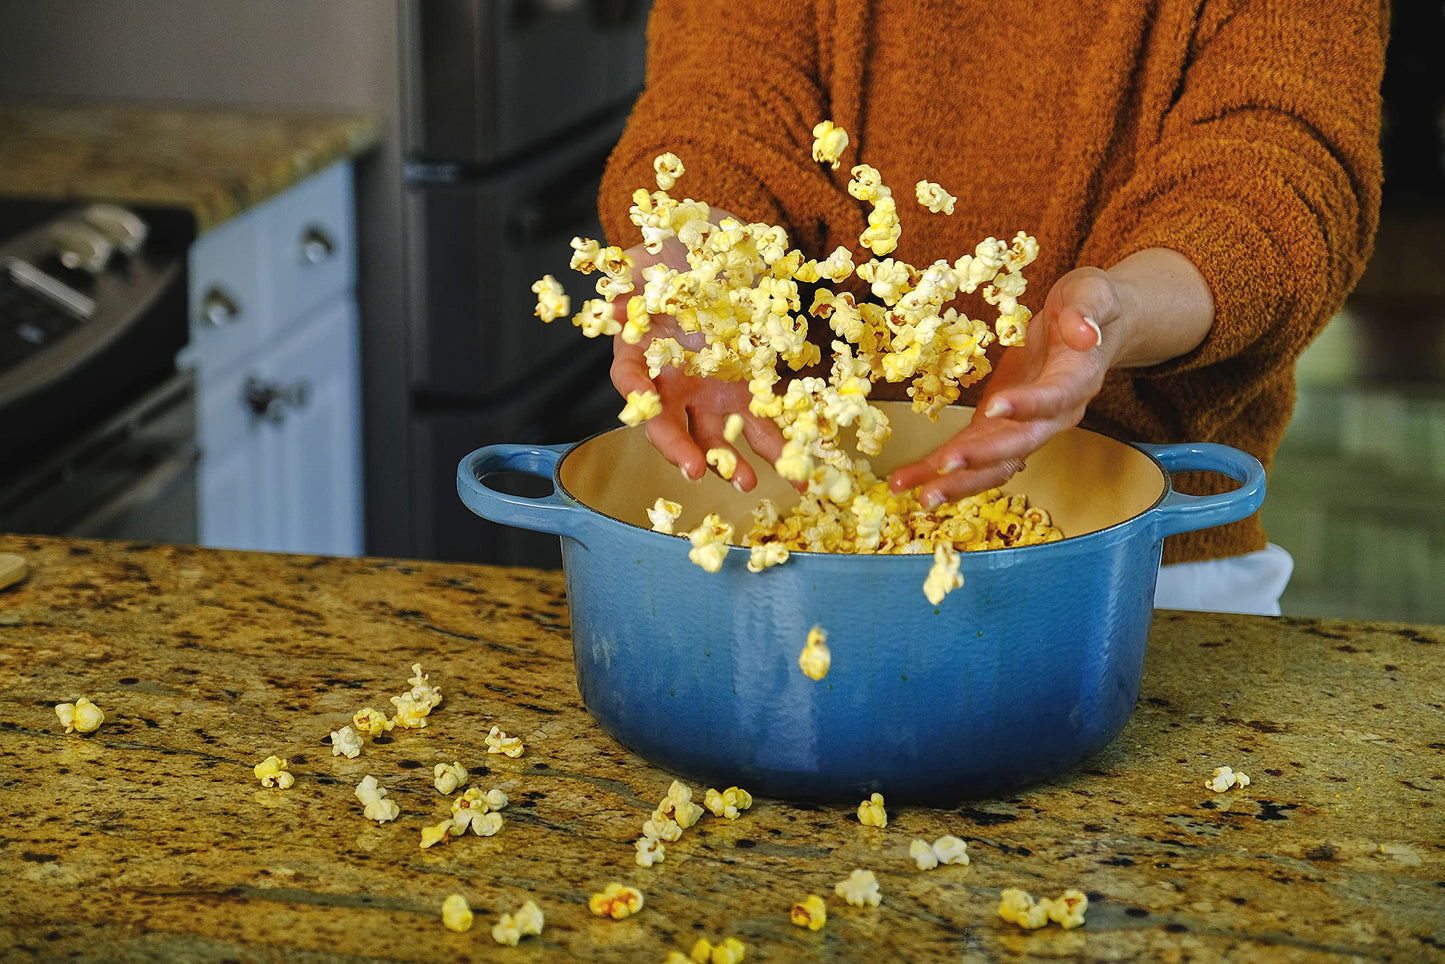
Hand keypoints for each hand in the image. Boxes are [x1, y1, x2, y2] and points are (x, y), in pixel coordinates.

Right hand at [608, 237, 784, 490]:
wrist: (711, 248)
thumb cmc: (672, 255)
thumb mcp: (646, 260)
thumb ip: (629, 281)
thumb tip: (615, 302)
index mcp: (642, 353)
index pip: (631, 380)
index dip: (635, 394)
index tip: (642, 402)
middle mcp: (674, 383)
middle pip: (671, 424)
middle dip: (682, 450)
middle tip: (695, 469)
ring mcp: (711, 392)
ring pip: (718, 436)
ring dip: (731, 463)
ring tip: (748, 483)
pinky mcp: (748, 390)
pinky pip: (763, 423)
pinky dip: (781, 446)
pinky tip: (799, 470)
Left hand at [886, 249, 1212, 506]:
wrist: (1090, 328)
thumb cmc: (1092, 306)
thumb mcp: (1094, 292)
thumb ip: (1089, 310)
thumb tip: (1084, 332)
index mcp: (1077, 381)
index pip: (1053, 398)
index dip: (1026, 406)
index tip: (995, 406)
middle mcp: (1053, 415)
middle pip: (1019, 446)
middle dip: (981, 459)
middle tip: (943, 468)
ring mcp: (1024, 426)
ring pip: (994, 464)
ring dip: (957, 482)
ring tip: (920, 496)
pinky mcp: (998, 427)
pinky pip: (971, 454)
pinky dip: (938, 470)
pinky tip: (908, 481)